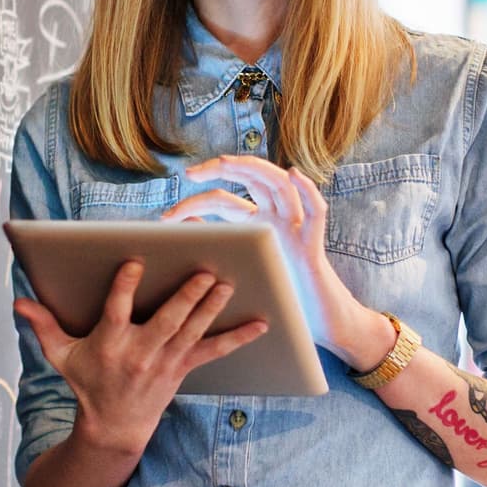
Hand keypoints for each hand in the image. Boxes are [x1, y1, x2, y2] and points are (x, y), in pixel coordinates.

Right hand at [14, 262, 265, 456]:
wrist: (114, 429)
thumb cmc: (88, 383)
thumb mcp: (61, 356)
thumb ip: (43, 326)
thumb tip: (19, 303)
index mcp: (109, 343)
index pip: (116, 311)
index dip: (125, 288)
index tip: (134, 262)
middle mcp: (140, 352)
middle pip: (166, 321)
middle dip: (186, 297)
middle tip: (204, 271)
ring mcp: (164, 362)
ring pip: (192, 331)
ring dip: (211, 307)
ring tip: (227, 283)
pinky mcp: (182, 368)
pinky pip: (215, 351)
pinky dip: (238, 337)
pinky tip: (261, 323)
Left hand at [159, 156, 393, 368]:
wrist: (313, 324)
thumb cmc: (273, 302)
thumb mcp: (237, 274)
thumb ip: (217, 249)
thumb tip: (185, 229)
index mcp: (256, 226)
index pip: (224, 201)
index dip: (196, 201)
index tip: (168, 215)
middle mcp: (276, 219)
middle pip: (252, 180)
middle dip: (221, 170)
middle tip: (191, 174)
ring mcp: (296, 228)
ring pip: (280, 185)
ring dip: (254, 170)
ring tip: (225, 163)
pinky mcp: (313, 246)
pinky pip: (317, 212)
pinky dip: (309, 191)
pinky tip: (295, 176)